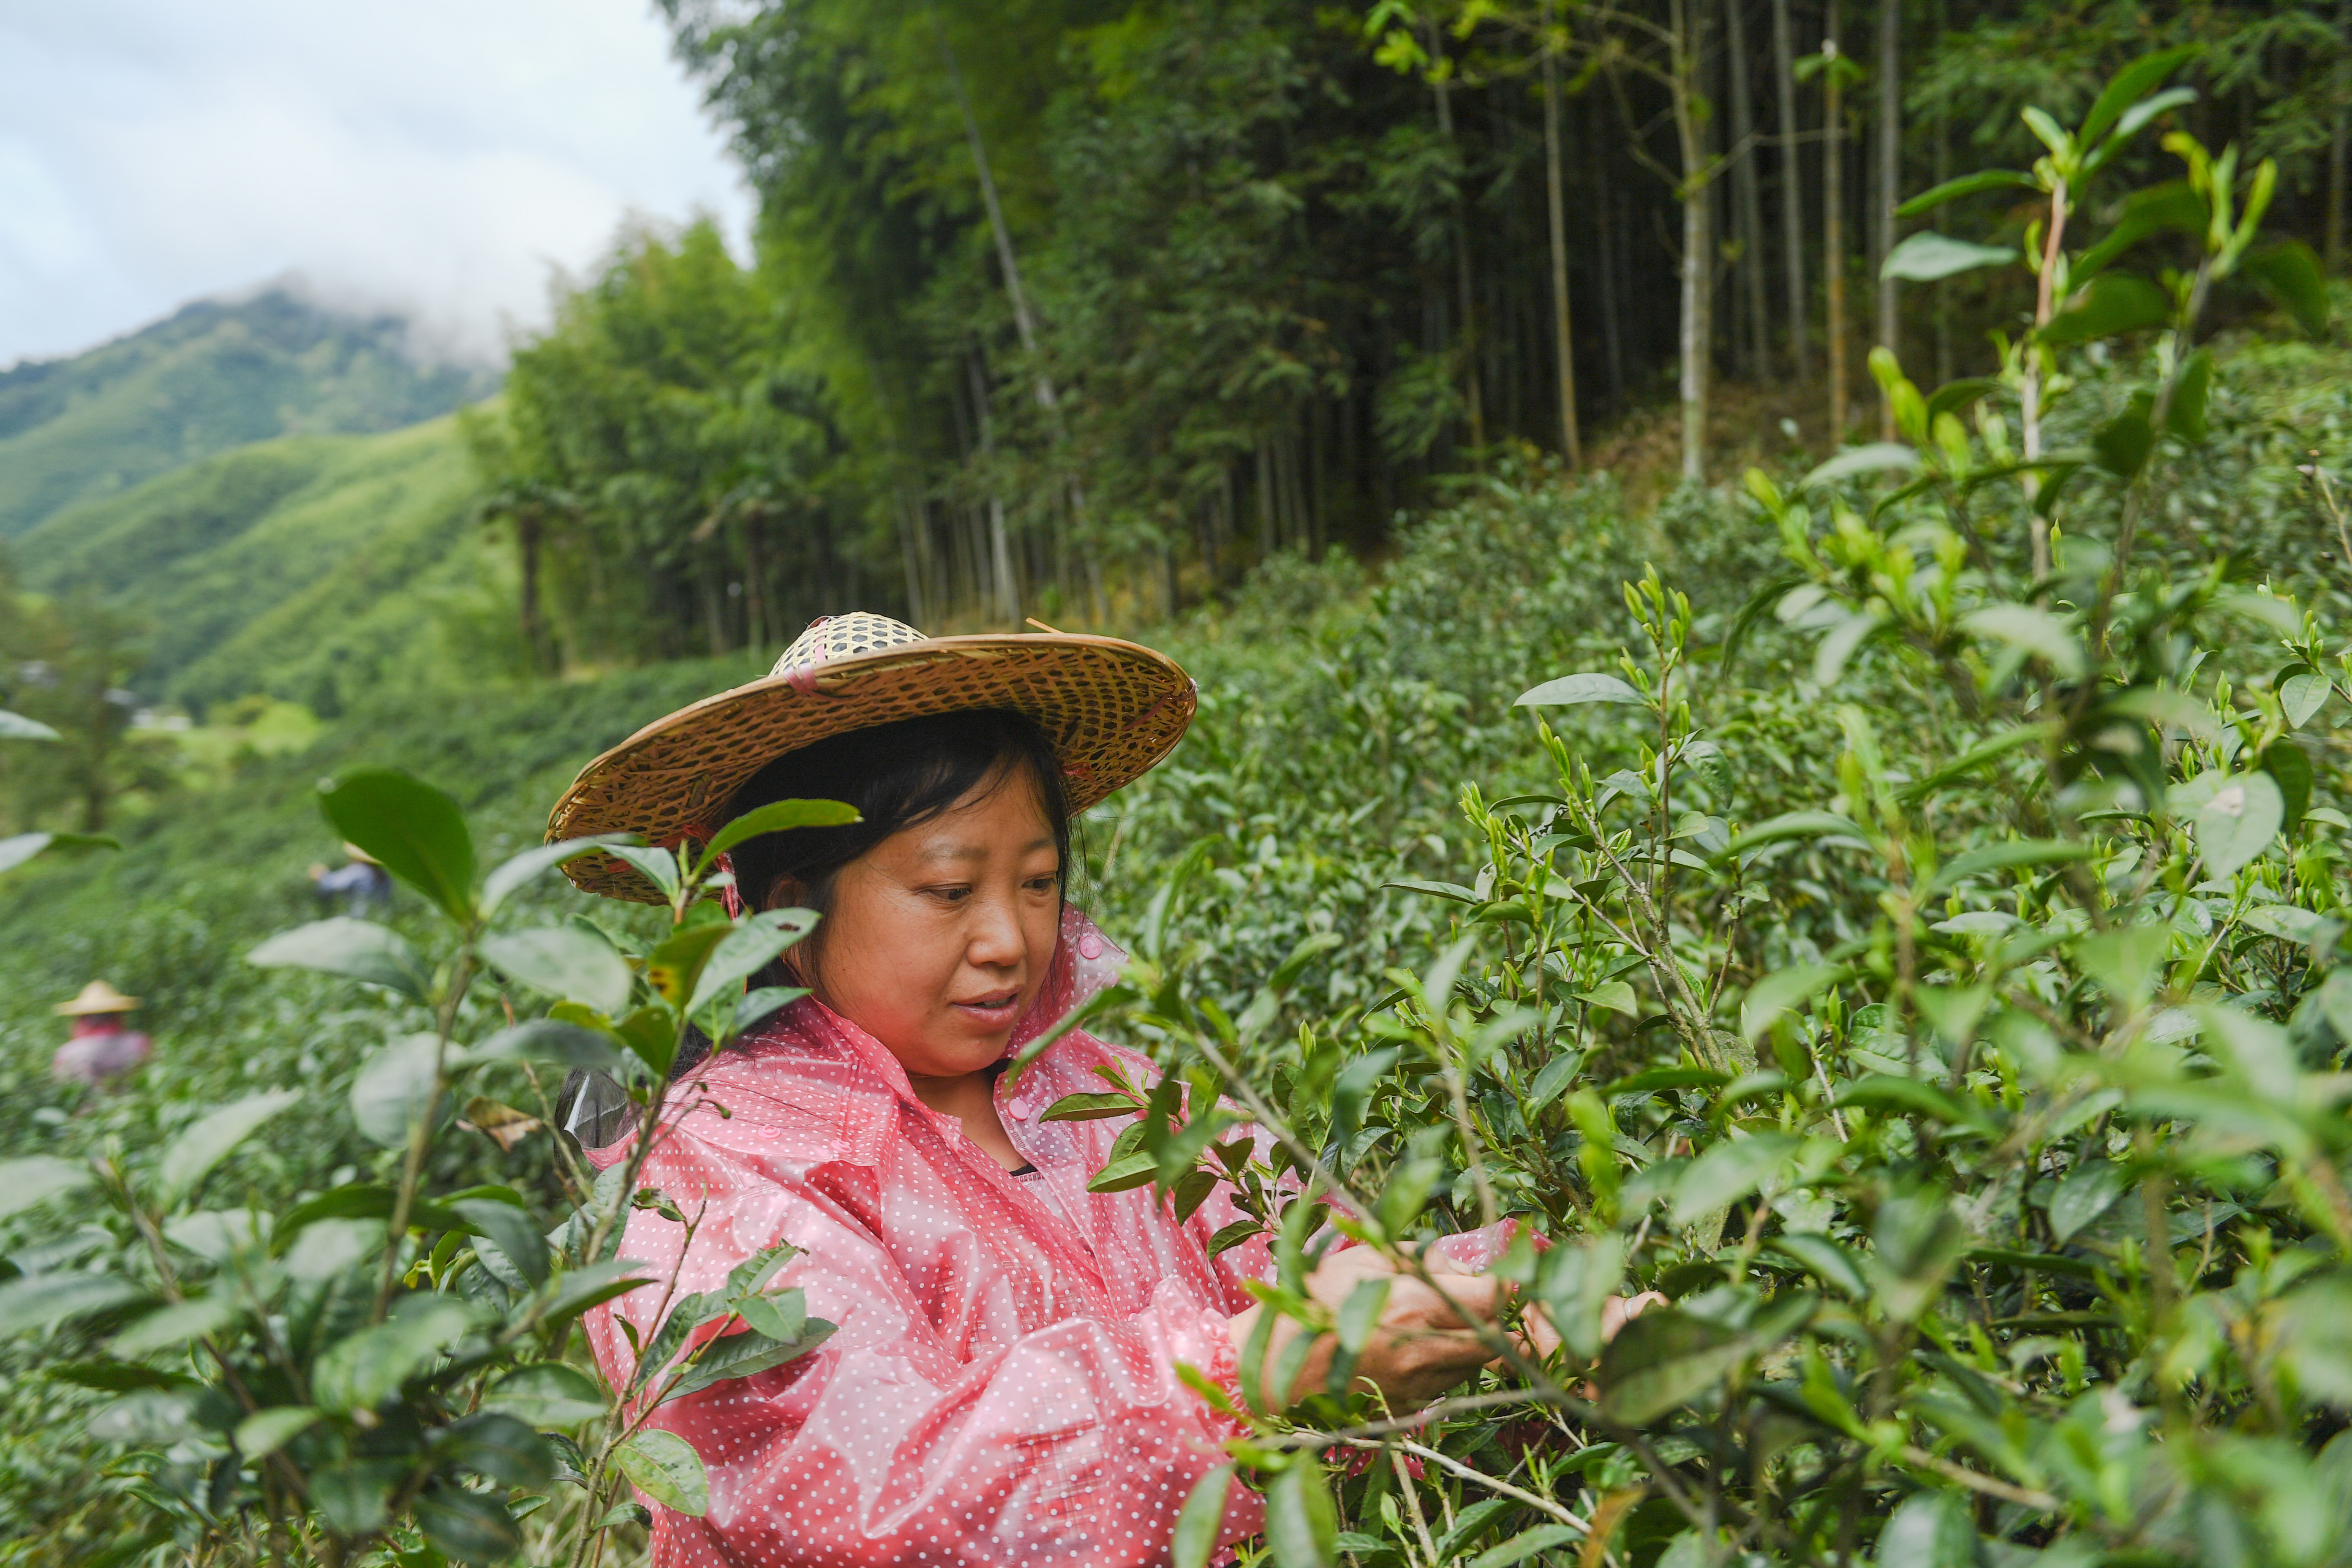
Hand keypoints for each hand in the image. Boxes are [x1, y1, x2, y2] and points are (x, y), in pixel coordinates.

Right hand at [1227, 1246, 1504, 1409]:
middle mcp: (1427, 1352)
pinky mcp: (1412, 1408)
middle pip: (1502, 1337)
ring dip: (1472, 1340)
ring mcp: (1422, 1386)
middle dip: (1497, 1315)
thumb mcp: (1361, 1260)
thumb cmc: (1310, 1305)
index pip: (1496, 1297)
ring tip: (1433, 1320)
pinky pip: (1449, 1382)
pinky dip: (1446, 1363)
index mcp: (1417, 1307)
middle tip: (1473, 1297)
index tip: (1501, 1274)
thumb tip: (1457, 1265)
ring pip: (1479, 1362)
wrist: (1271, 1372)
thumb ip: (1417, 1256)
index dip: (1507, 1283)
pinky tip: (1413, 1347)